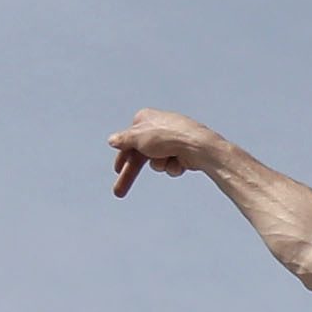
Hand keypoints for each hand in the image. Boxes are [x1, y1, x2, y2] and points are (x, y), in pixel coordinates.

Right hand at [110, 109, 227, 197]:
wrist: (199, 146)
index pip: (129, 141)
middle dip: (131, 173)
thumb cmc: (166, 137)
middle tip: (119, 192)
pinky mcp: (183, 153)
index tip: (117, 170)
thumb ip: (123, 140)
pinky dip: (174, 166)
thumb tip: (112, 140)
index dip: (122, 157)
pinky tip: (180, 161)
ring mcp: (171, 142)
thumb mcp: (138, 137)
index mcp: (145, 119)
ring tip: (168, 157)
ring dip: (160, 164)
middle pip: (140, 155)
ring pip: (157, 162)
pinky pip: (172, 166)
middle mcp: (158, 129)